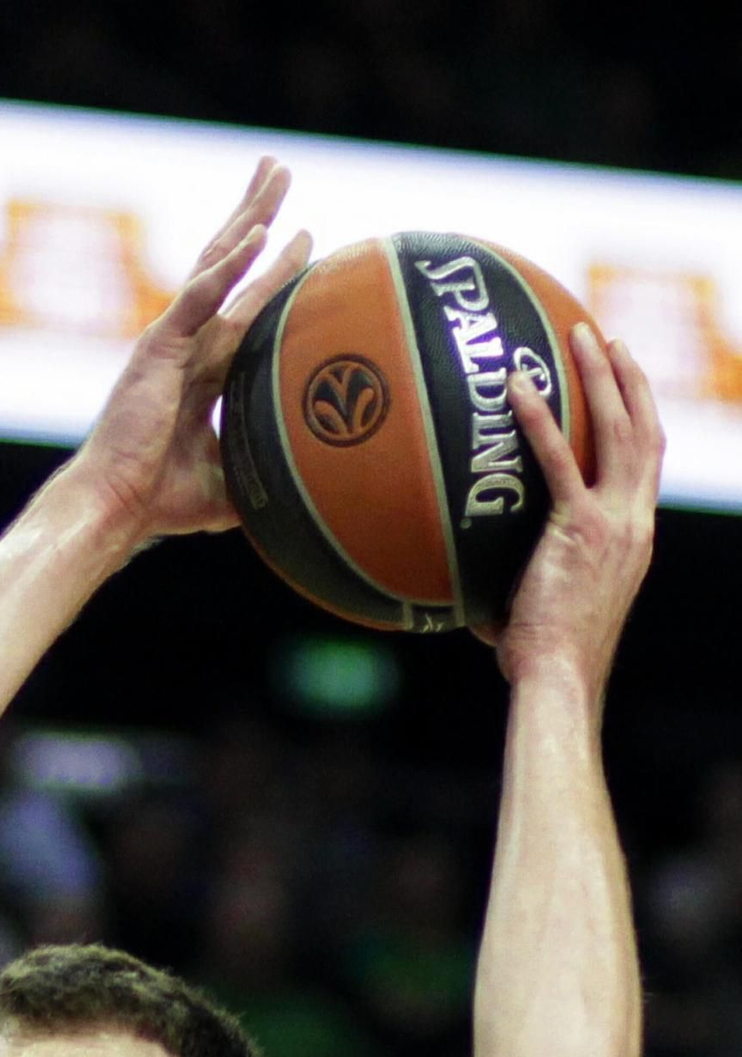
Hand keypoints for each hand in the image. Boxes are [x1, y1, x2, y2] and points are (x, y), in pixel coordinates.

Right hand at [65, 157, 310, 544]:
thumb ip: (268, 466)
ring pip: (217, 265)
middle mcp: (188, 345)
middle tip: (279, 172)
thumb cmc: (161, 501)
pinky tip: (255, 235)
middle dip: (255, 217)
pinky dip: (227, 265)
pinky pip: (199, 297)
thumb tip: (320, 485)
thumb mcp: (233, 481)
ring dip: (249, 219)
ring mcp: (173, 341)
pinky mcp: (159, 348)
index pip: (242, 305)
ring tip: (274, 175)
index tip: (302, 237)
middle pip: (227, 265)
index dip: (270, 269)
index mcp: (201, 370)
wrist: (117, 507)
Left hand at [483, 327, 664, 697]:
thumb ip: (505, 580)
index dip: (640, 420)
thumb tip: (454, 577)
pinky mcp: (582, 527)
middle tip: (608, 341)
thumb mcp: (530, 607)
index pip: (645, 467)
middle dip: (629, 381)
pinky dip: (540, 419)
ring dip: (602, 378)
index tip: (626, 387)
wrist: (558, 677)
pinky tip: (518, 386)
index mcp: (634, 538)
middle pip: (645, 432)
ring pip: (620, 431)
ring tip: (582, 336)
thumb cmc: (537, 658)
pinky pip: (559, 461)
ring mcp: (615, 522)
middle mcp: (635, 523)